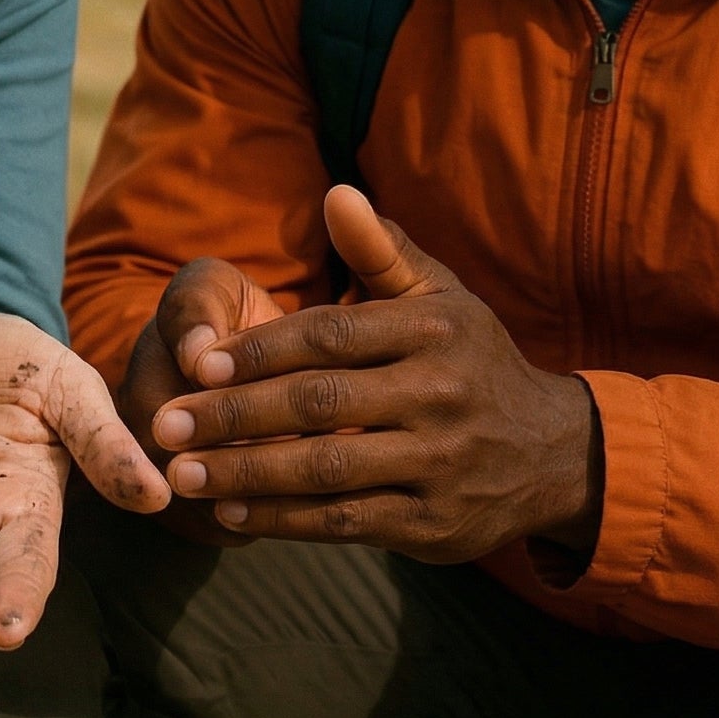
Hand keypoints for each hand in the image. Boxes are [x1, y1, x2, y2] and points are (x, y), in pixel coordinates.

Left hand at [150, 187, 603, 564]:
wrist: (552, 453)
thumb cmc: (471, 360)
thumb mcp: (440, 297)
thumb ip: (381, 250)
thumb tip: (335, 192)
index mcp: (434, 330)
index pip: (331, 336)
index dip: (260, 350)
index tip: (199, 362)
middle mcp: (440, 395)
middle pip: (320, 405)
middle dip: (235, 416)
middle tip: (166, 424)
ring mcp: (440, 463)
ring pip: (328, 471)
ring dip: (247, 474)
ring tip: (182, 474)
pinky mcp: (435, 525)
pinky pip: (346, 524)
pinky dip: (284, 520)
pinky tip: (232, 512)